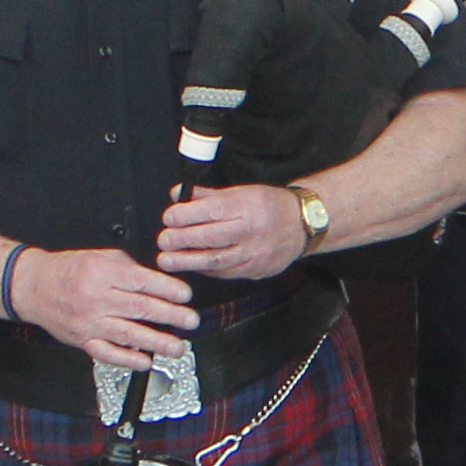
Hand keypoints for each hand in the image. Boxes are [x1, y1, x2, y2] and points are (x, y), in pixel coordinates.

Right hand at [14, 248, 200, 370]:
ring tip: (178, 346)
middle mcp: (94, 298)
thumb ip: (129, 268)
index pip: (141, 282)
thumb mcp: (99, 257)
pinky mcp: (82, 341)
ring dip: (157, 342)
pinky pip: (108, 354)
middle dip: (170, 316)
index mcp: (100, 273)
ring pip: (128, 334)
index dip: (167, 290)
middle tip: (190, 320)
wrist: (33, 287)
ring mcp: (88, 322)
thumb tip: (159, 283)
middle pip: (140, 308)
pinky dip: (129, 359)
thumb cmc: (67, 270)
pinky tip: (146, 361)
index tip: (185, 296)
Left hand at [158, 182, 311, 282]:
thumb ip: (207, 195)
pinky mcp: (255, 270)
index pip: (210, 211)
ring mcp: (254, 253)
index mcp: (246, 206)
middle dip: (181, 240)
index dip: (185, 216)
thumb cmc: (269, 205)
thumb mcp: (241, 192)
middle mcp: (250, 230)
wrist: (303, 225)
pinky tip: (192, 266)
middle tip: (163, 241)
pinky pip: (225, 272)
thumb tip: (178, 194)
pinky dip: (205, 270)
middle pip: (210, 238)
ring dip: (187, 262)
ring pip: (216, 260)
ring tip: (167, 260)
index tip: (168, 218)